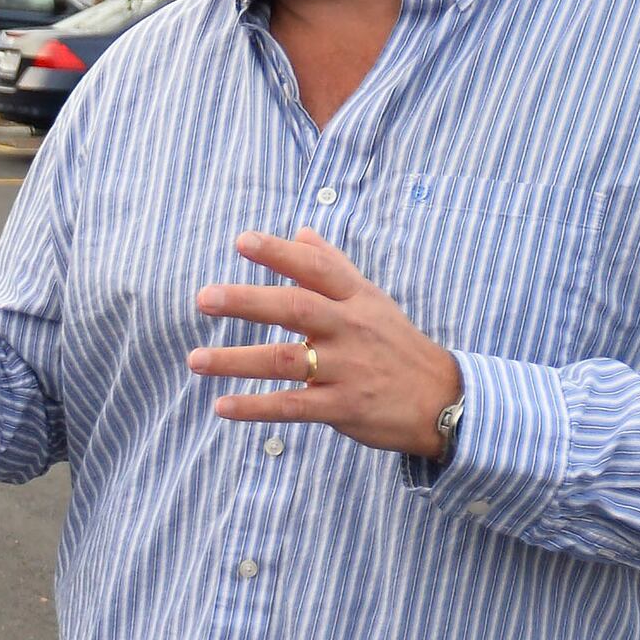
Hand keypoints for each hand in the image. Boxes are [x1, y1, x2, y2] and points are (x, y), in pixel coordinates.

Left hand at [188, 229, 463, 456]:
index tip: (242, 241)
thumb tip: (301, 233)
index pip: (316, 269)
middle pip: (295, 308)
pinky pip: (293, 406)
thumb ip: (334, 267)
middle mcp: (350, 329)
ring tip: (196, 359)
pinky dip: (256, 406)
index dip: (280, 253)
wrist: (443, 399)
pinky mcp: (343, 407)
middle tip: (205, 298)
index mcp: (357, 300)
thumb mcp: (373, 300)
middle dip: (248, 301)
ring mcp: (347, 369)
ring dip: (236, 360)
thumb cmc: (396, 345)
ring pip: (285, 360)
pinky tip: (222, 406)